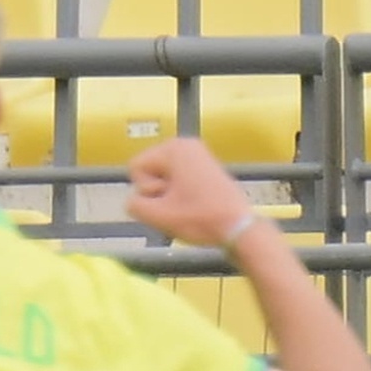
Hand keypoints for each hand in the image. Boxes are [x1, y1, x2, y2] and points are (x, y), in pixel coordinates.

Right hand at [126, 135, 260, 253]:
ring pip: (158, 178)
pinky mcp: (202, 166)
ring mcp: (196, 154)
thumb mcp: (156, 215)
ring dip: (166, 195)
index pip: (135, 167)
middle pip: (146, 171)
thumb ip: (132, 204)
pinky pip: (173, 180)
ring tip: (186, 205)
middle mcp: (184, 144)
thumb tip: (135, 201)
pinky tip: (192, 204)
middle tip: (177, 203)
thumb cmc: (200, 218)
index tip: (169, 197)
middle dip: (155, 191)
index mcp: (174, 148)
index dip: (146, 189)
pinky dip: (177, 193)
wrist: (237, 226)